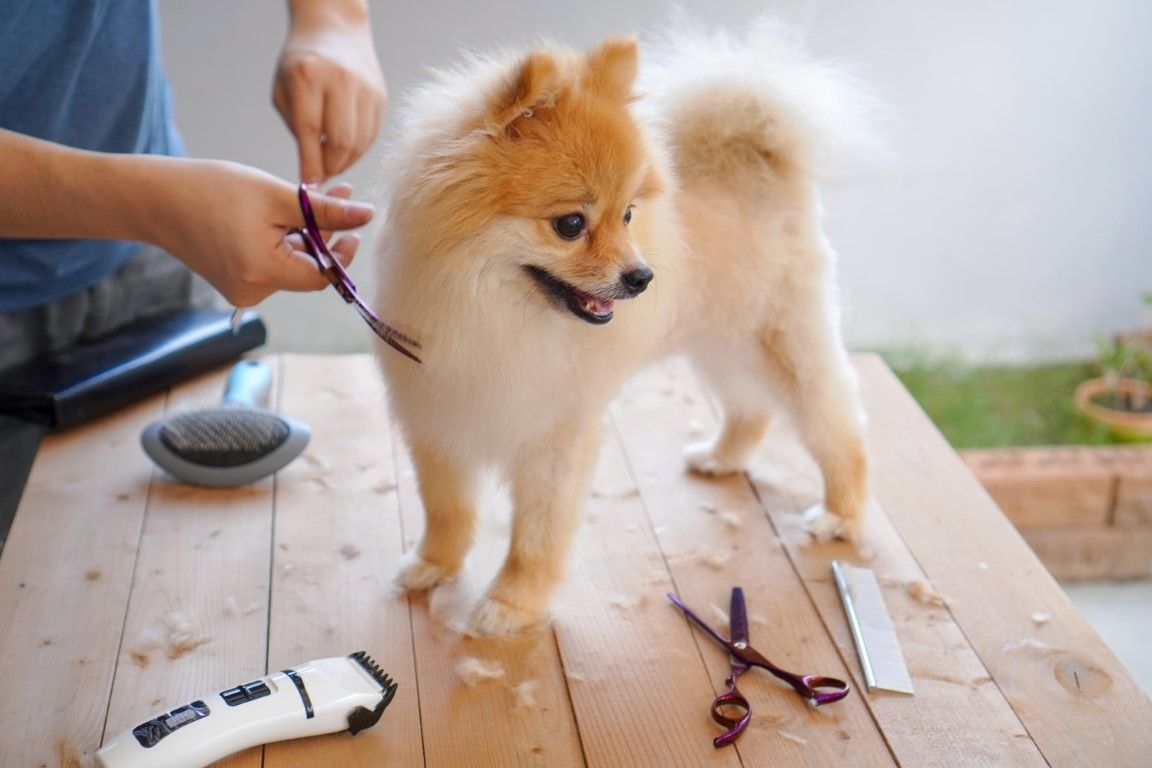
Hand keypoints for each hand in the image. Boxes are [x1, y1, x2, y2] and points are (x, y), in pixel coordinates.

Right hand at [147, 160, 374, 306]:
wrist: (154, 198)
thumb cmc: (210, 190)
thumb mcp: (276, 195)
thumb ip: (324, 210)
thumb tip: (367, 215)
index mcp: (262, 274)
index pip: (322, 276)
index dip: (342, 250)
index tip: (354, 223)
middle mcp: (252, 292)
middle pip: (307, 267)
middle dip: (326, 231)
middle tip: (340, 193)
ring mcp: (242, 290)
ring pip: (291, 263)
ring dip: (306, 232)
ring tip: (314, 193)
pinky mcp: (235, 281)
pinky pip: (272, 262)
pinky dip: (284, 239)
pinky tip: (285, 211)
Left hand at [273, 2, 386, 183]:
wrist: (335, 29)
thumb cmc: (301, 64)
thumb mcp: (284, 90)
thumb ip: (296, 128)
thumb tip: (312, 173)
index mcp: (309, 75)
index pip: (311, 132)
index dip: (310, 164)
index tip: (309, 186)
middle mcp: (342, 81)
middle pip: (342, 143)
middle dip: (330, 167)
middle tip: (320, 176)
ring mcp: (366, 88)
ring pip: (360, 144)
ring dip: (345, 162)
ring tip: (331, 163)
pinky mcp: (381, 97)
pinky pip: (371, 136)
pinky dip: (357, 150)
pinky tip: (345, 148)